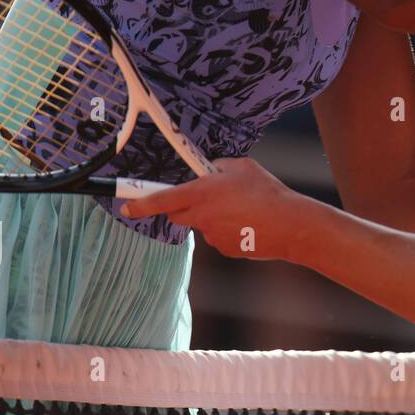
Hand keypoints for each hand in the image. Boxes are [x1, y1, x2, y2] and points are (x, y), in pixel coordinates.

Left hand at [120, 157, 305, 260]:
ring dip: (212, 216)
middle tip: (206, 197)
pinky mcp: (224, 249)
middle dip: (184, 205)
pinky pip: (218, 236)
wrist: (289, 225)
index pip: (161, 199)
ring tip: (242, 209)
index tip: (126, 206)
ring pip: (202, 224)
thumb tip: (210, 169)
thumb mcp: (242, 166)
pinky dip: (228, 229)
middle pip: (177, 213)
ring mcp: (212, 235)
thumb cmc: (267, 192)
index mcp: (201, 193)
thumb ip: (219, 166)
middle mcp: (201, 216)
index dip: (139, 203)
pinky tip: (249, 223)